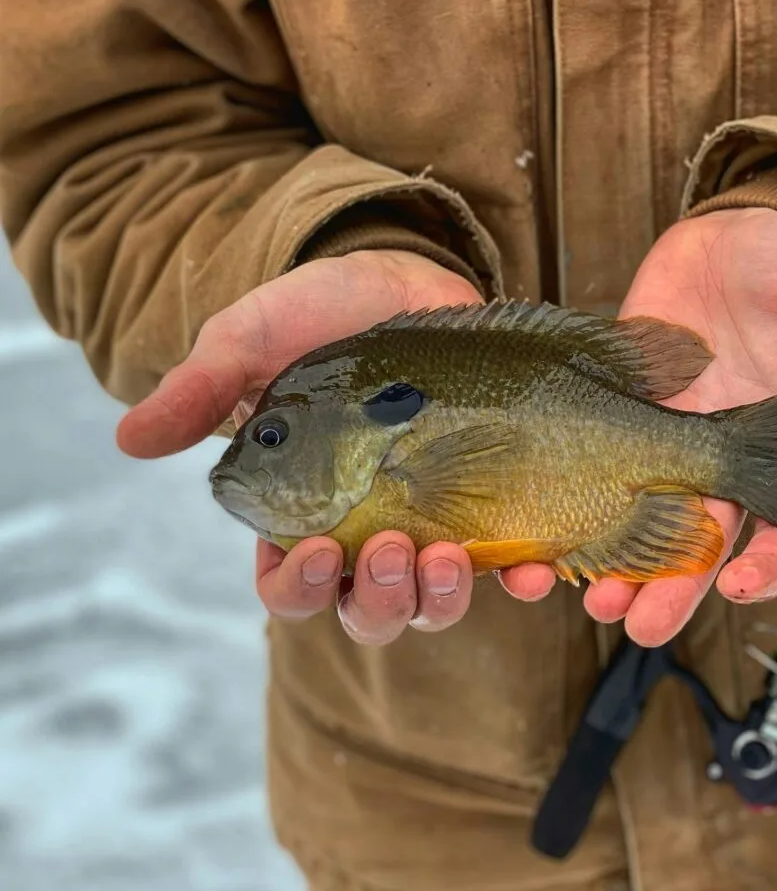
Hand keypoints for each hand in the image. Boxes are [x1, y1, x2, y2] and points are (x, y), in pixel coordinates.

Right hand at [116, 249, 553, 642]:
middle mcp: (367, 530)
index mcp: (302, 511)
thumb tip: (130, 439)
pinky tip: (532, 570)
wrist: (403, 278)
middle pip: (368, 612)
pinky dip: (521, 578)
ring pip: (433, 602)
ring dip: (442, 600)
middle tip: (396, 550)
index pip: (290, 588)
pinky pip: (507, 562)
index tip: (320, 551)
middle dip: (380, 601)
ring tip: (451, 557)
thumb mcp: (252, 341)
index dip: (299, 590)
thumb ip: (202, 389)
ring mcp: (431, 518)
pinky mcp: (489, 498)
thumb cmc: (319, 314)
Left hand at [583, 208, 776, 646]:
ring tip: (588, 596)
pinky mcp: (616, 411)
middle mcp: (725, 458)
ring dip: (615, 561)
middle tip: (641, 628)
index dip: (769, 561)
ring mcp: (665, 438)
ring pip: (639, 517)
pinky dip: (570, 498)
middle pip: (701, 542)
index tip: (742, 587)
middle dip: (673, 588)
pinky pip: (590, 464)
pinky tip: (544, 529)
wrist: (731, 235)